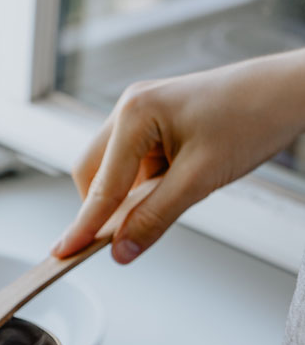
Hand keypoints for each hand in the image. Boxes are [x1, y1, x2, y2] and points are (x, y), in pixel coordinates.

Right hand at [53, 49, 304, 263]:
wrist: (291, 92)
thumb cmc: (253, 117)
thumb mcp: (200, 179)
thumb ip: (155, 218)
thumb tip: (122, 249)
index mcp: (135, 114)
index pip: (101, 186)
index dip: (83, 225)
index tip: (63, 252)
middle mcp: (130, 109)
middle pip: (91, 173)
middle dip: (102, 207)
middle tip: (116, 238)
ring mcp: (140, 114)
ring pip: (110, 170)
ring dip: (126, 196)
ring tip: (167, 200)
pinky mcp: (153, 124)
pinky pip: (131, 164)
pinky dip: (142, 185)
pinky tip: (171, 186)